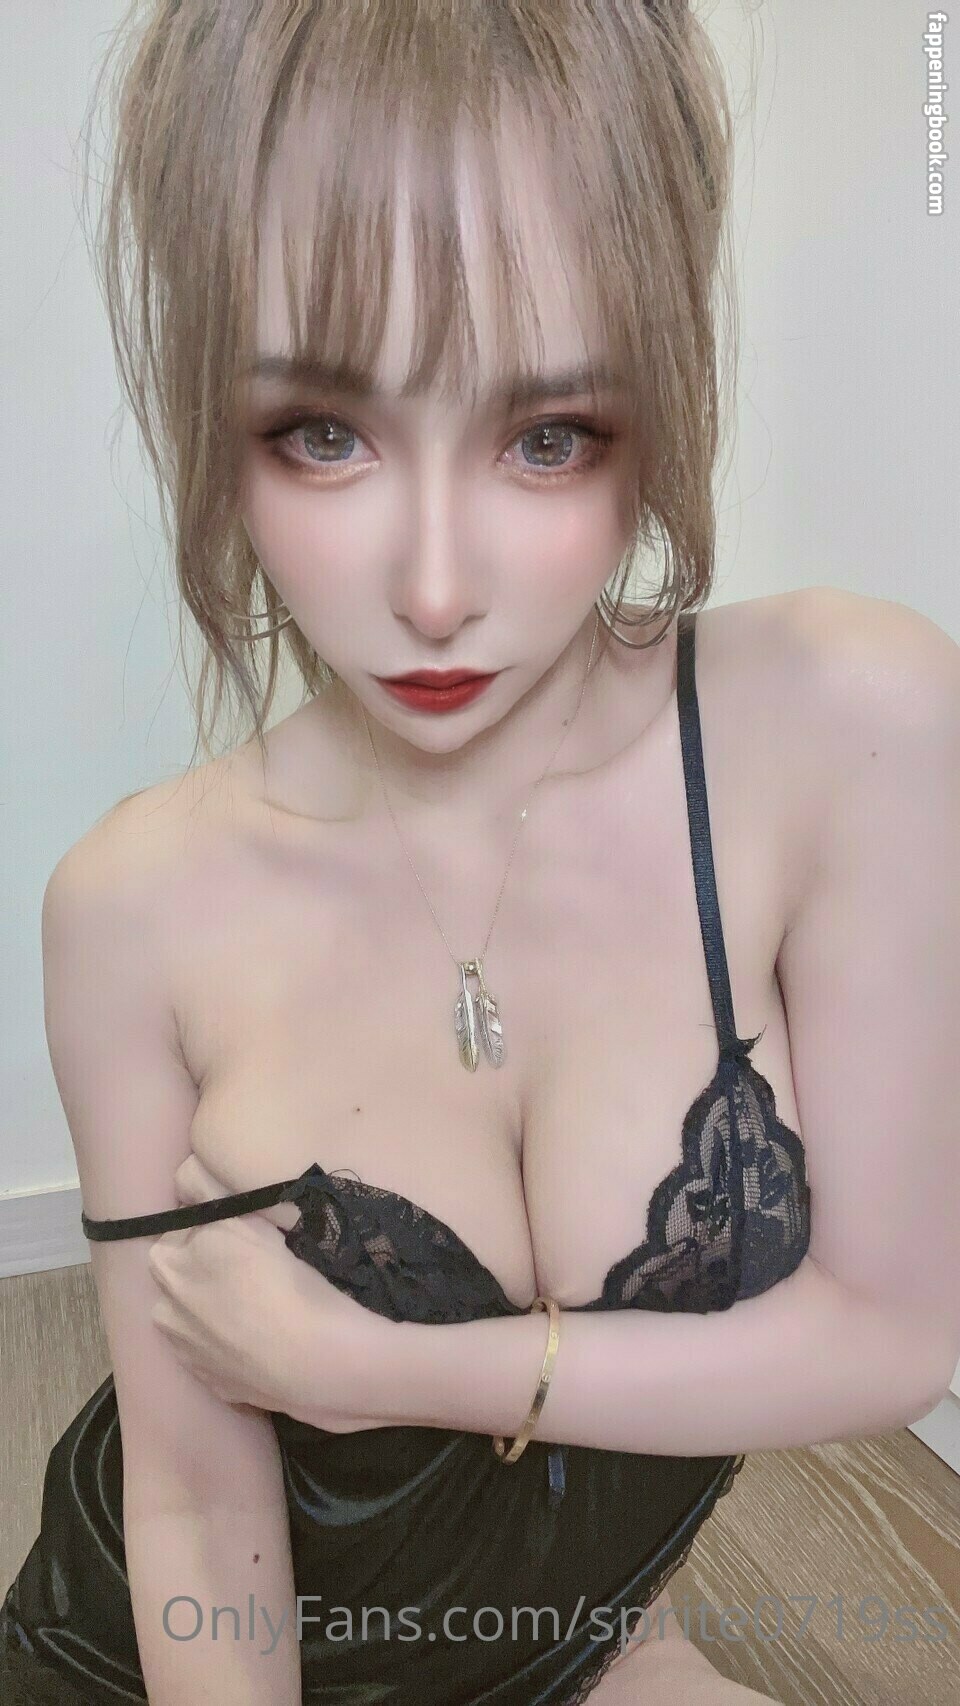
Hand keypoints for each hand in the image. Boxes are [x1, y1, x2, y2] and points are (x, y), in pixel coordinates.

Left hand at [148, 1153, 393, 1431]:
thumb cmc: (286, 1279)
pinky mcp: (207, 1382)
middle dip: (204, 1266)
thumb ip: (206, 1187)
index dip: (211, 1227)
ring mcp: (184, 1350)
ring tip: (254, 1305)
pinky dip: (225, 1344)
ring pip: (188, 1315)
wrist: (316, 1360)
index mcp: (171, 1260)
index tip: (242, 1233)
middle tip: (250, 1267)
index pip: (181, 1228)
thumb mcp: (249, 1218)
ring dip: (207, 1306)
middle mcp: (166, 1305)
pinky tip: (258, 1339)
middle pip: (179, 1272)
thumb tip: (183, 1172)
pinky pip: (209, 1352)